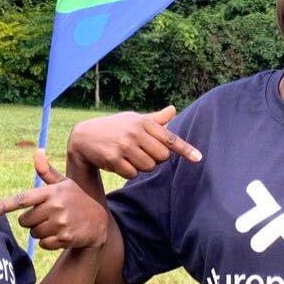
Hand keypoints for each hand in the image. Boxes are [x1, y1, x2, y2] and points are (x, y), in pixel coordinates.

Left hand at [0, 151, 108, 250]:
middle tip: (46, 216)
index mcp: (52, 192)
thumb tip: (37, 151)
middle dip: (31, 220)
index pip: (22, 199)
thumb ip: (46, 172)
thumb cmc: (77, 200)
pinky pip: (43, 244)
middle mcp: (55, 206)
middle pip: (24, 220)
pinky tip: (61, 234)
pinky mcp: (65, 237)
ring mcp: (61, 223)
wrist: (99, 222)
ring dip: (40, 231)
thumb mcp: (64, 184)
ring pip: (34, 233)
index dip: (4, 206)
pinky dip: (48, 242)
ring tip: (56, 224)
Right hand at [67, 105, 201, 178]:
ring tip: (129, 156)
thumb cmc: (115, 127)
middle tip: (142, 152)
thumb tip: (173, 110)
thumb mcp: (133, 120)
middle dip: (155, 159)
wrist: (84, 137)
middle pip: (161, 157)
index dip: (185, 149)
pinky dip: (129, 172)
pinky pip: (133, 174)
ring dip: (141, 166)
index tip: (198, 158)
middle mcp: (135, 133)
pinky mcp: (114, 159)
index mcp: (143, 123)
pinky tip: (119, 162)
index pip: (169, 138)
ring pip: (148, 167)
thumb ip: (155, 119)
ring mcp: (124, 146)